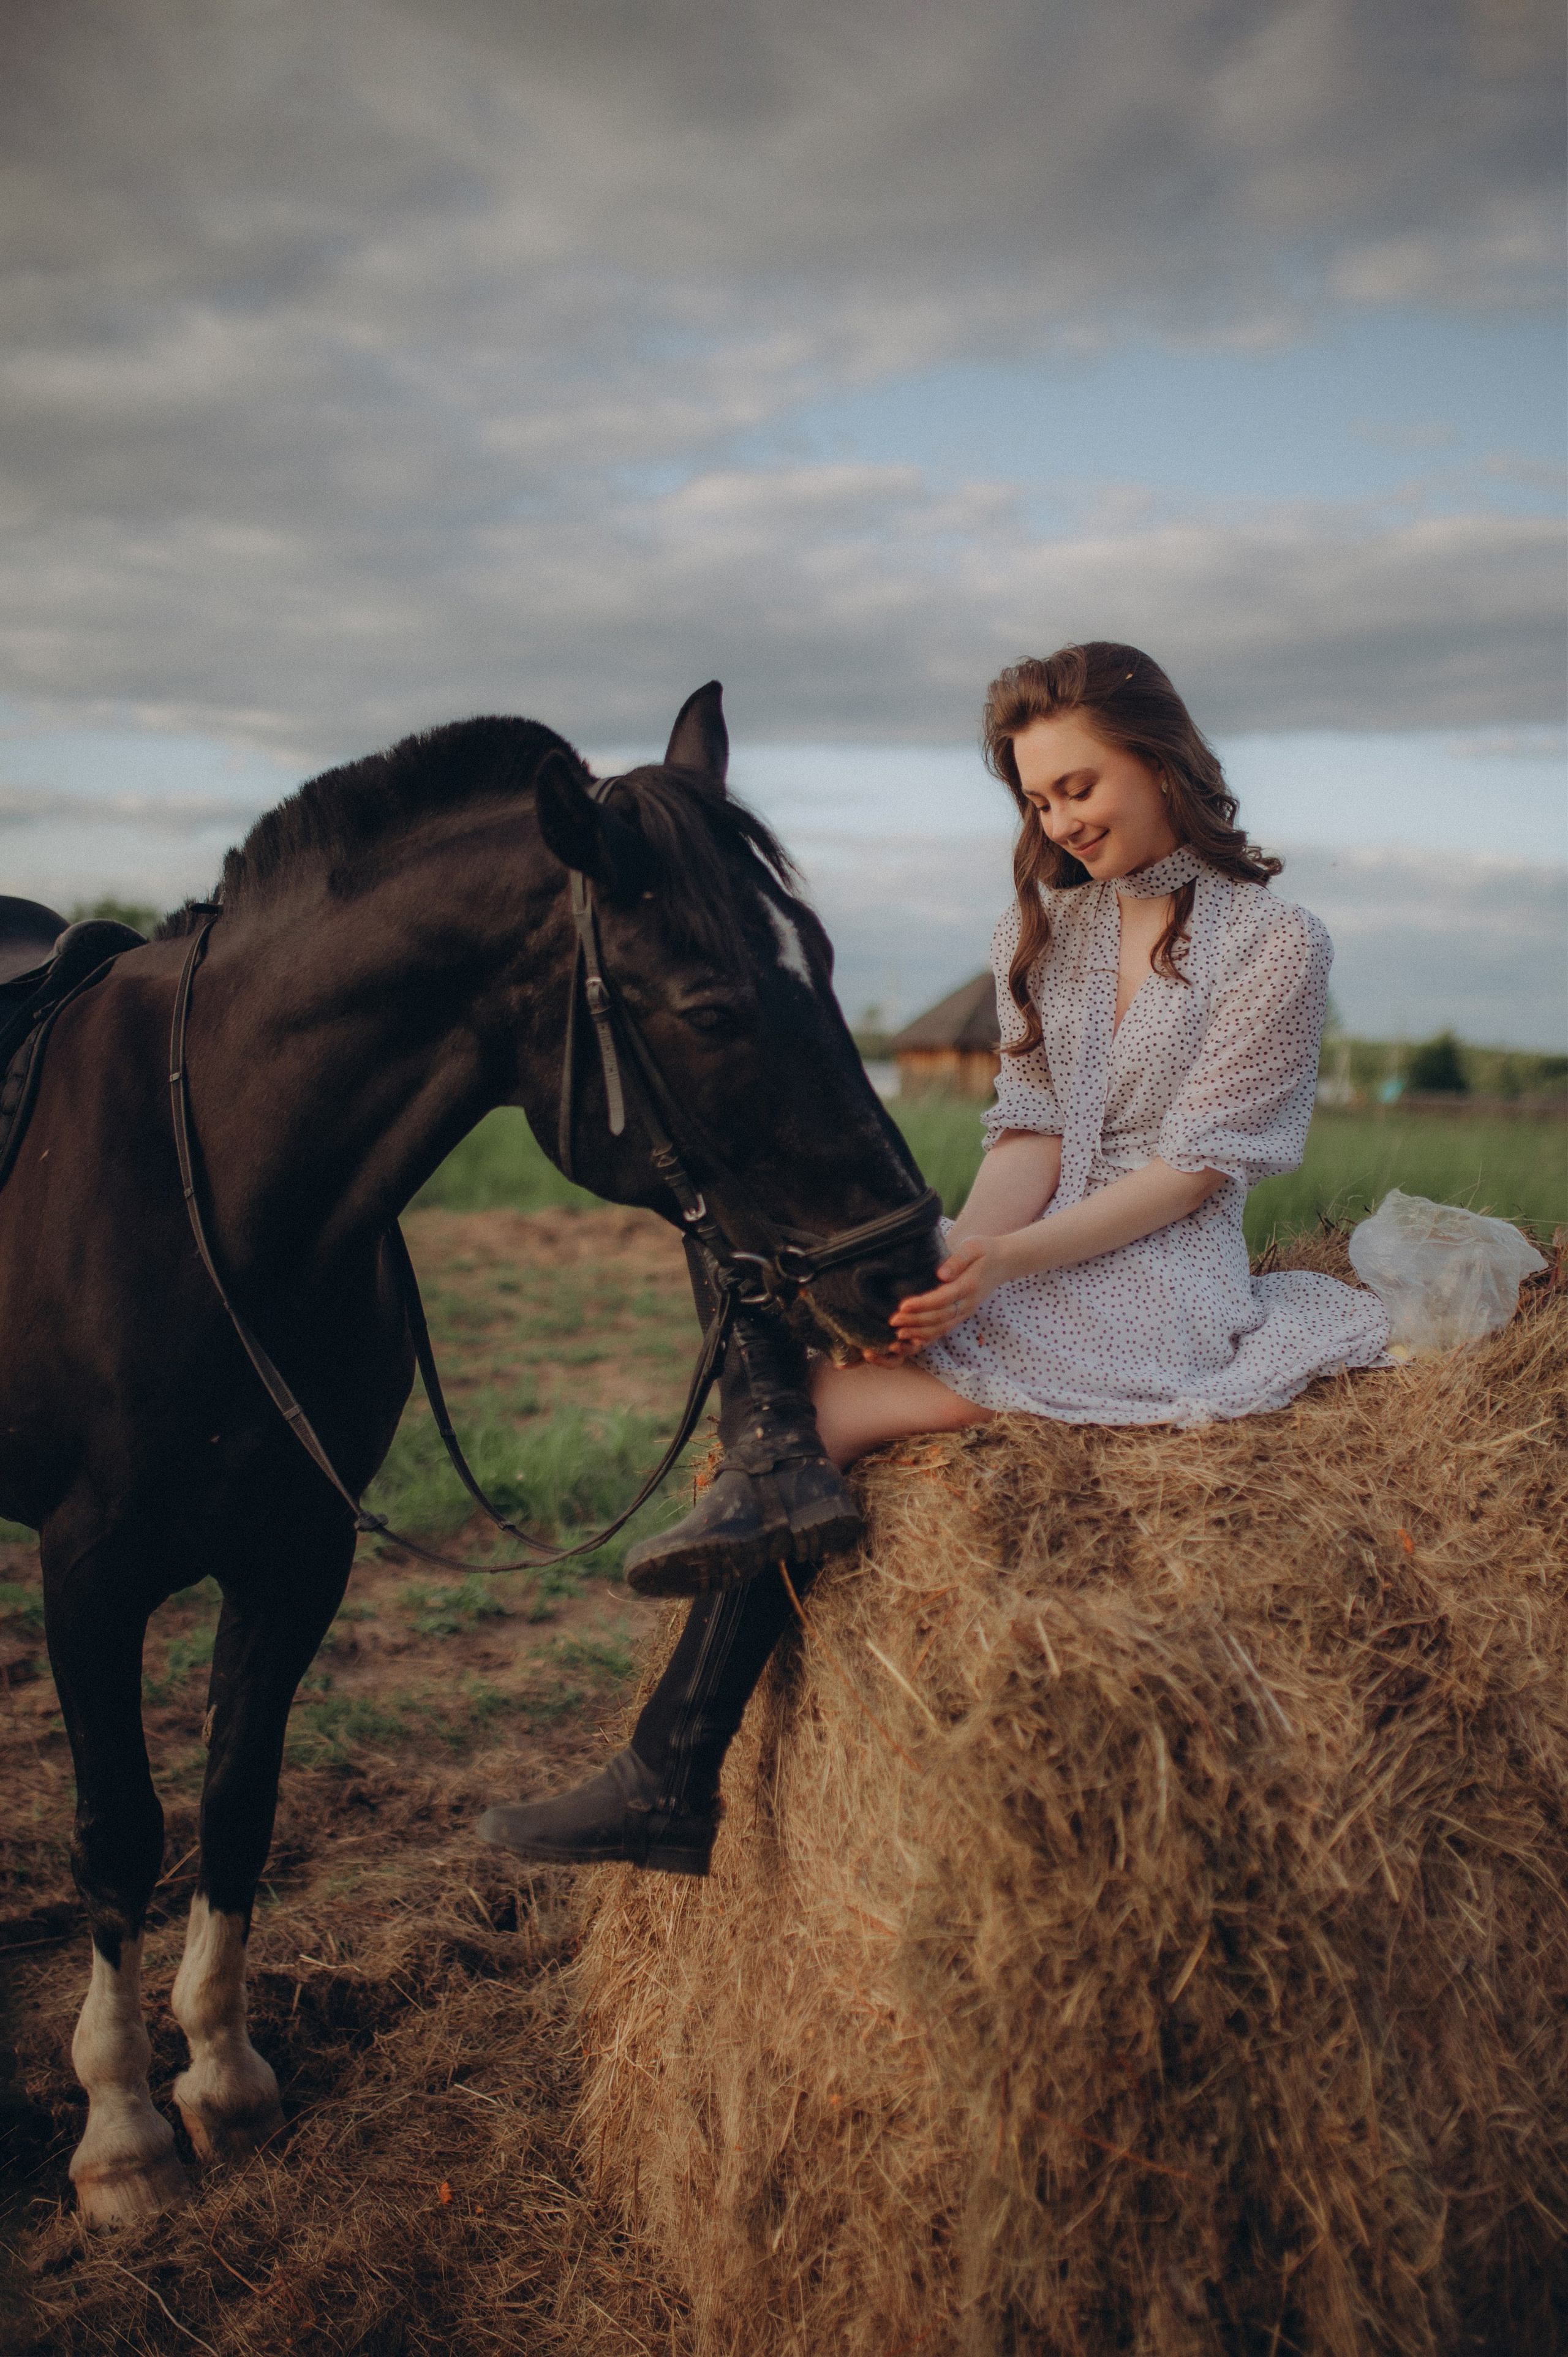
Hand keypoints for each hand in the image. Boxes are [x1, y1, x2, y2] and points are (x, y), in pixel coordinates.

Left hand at [884, 1234, 1014, 1349]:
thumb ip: (958, 1259)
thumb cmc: (985, 1251)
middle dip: (916, 1322)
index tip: (903, 1306)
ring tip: (898, 1335)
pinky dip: (927, 1338)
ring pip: (941, 1328)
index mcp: (969, 1285)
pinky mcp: (961, 1315)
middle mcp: (967, 1303)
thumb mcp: (973, 1247)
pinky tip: (911, 1341)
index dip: (923, 1304)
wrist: (1004, 1262)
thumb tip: (941, 1274)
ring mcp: (965, 1312)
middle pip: (940, 1318)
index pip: (943, 1298)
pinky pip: (943, 1330)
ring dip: (919, 1333)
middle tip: (893, 1322)